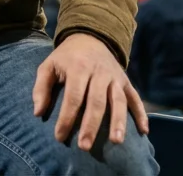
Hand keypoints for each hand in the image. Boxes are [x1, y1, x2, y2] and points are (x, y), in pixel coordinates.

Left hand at [32, 32, 146, 149]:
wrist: (90, 37)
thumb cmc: (66, 57)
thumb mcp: (48, 66)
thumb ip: (41, 88)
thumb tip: (37, 112)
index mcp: (78, 68)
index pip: (73, 97)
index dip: (66, 118)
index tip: (59, 137)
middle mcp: (99, 72)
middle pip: (97, 102)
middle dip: (91, 125)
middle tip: (84, 146)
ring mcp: (115, 77)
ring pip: (118, 100)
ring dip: (118, 121)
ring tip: (116, 141)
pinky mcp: (125, 81)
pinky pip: (135, 97)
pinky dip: (141, 113)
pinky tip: (144, 131)